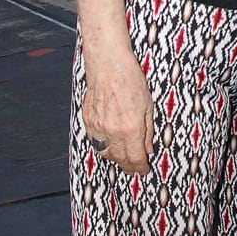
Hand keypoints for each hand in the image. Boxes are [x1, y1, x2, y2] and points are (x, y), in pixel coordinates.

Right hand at [81, 51, 154, 173]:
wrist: (108, 65)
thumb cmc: (131, 81)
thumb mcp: (148, 106)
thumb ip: (148, 131)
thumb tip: (147, 149)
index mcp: (131, 129)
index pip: (135, 159)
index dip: (140, 168)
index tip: (144, 170)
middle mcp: (113, 132)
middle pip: (120, 159)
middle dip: (128, 166)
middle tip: (135, 167)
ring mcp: (98, 127)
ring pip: (106, 153)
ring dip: (115, 158)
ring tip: (123, 156)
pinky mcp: (88, 121)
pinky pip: (95, 141)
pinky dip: (104, 146)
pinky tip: (110, 143)